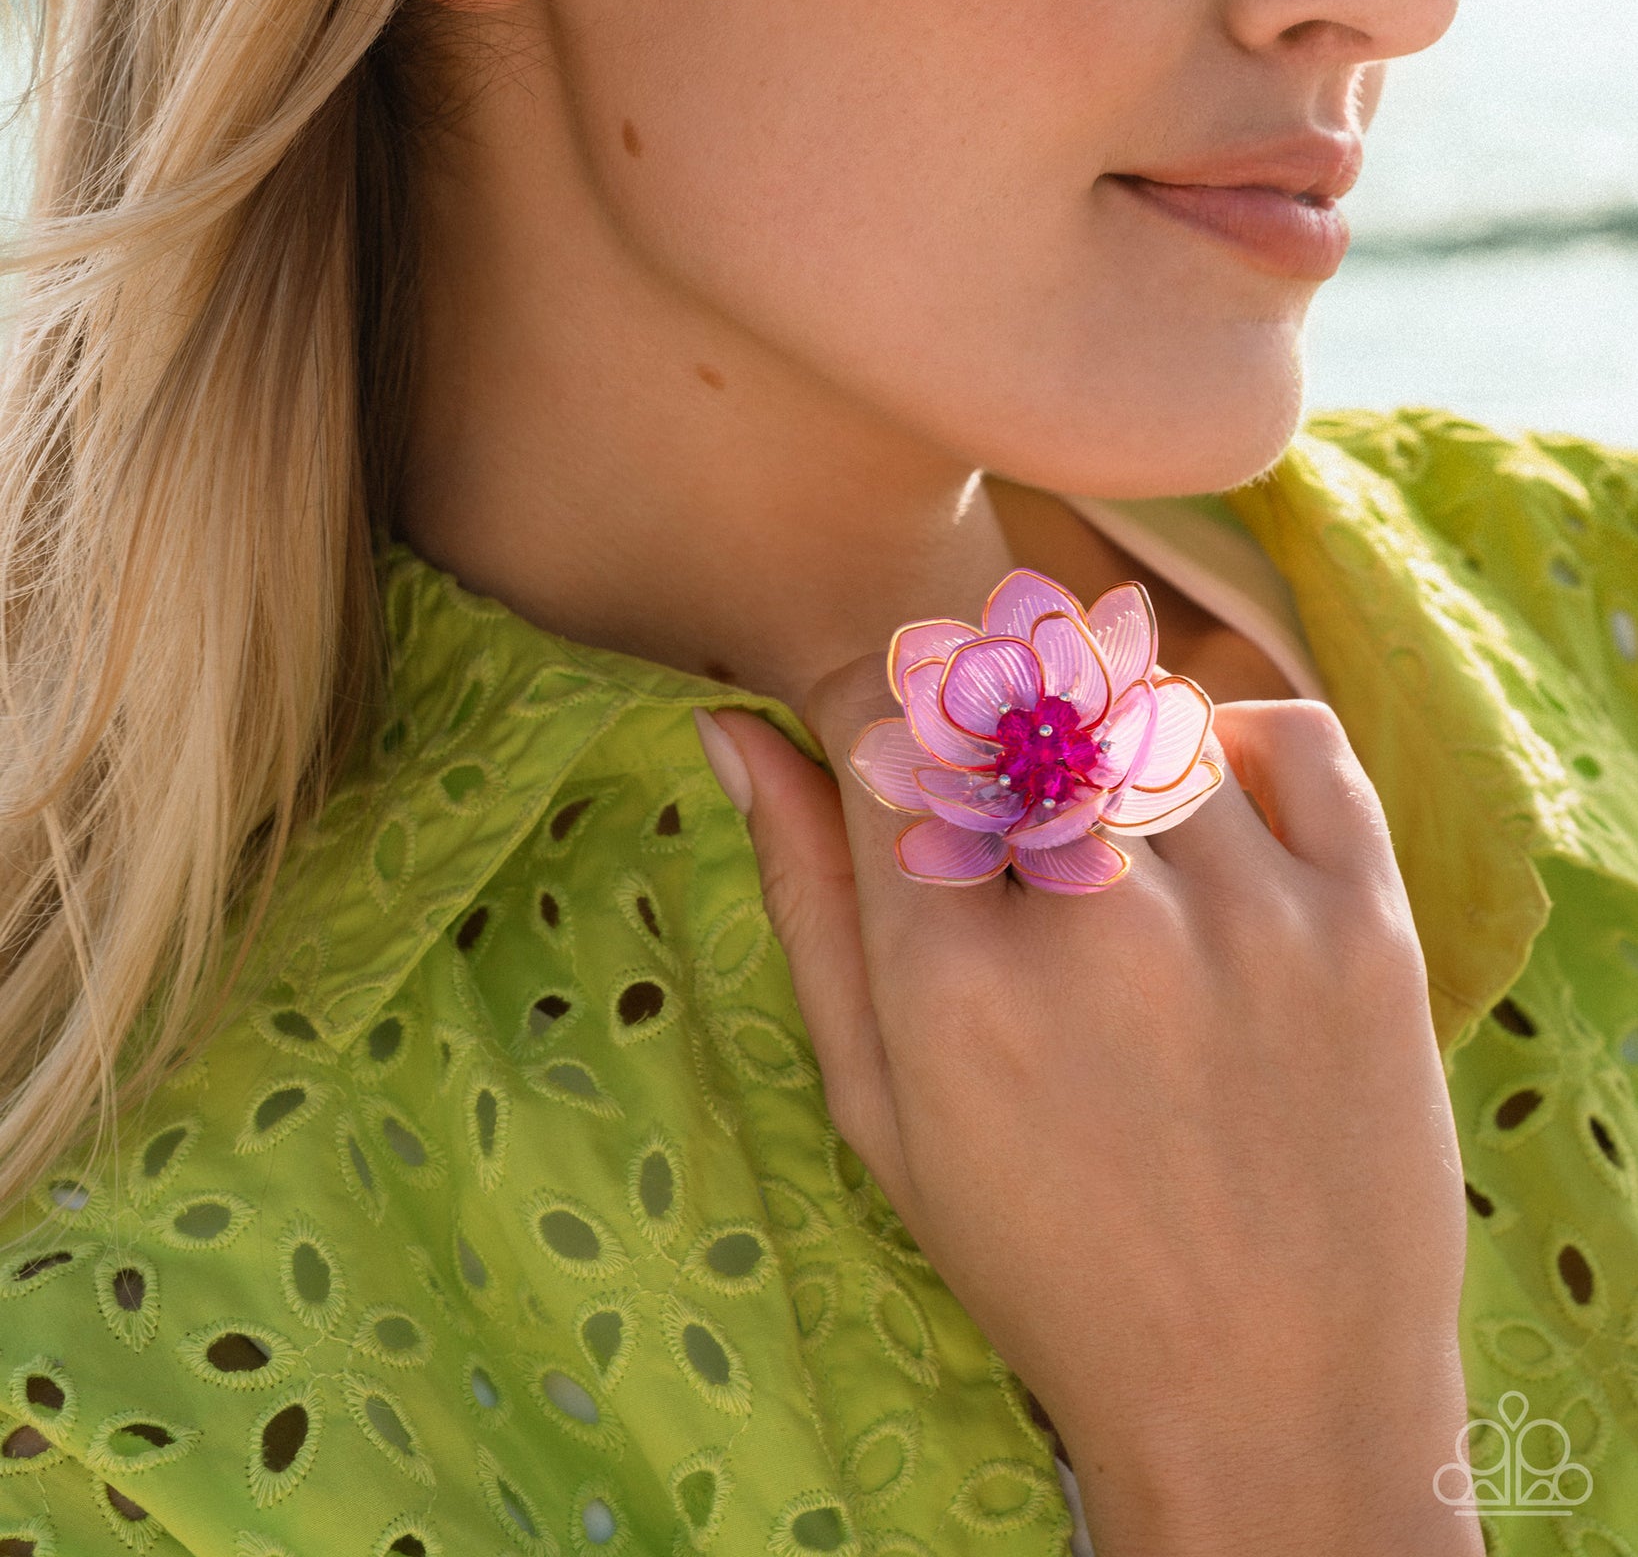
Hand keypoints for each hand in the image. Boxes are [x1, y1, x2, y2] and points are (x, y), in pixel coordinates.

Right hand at [696, 669, 1481, 1556]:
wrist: (1271, 1402)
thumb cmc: (1045, 1262)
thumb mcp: (880, 1107)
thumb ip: (806, 902)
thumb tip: (733, 729)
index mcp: (951, 979)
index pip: (889, 720)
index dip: (883, 714)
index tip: (906, 757)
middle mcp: (1097, 926)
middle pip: (1019, 706)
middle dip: (996, 741)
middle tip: (1014, 827)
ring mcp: (1250, 919)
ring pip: (1151, 718)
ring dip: (1113, 758)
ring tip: (1116, 860)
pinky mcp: (1367, 926)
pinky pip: (1296, 738)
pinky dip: (1245, 744)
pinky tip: (1215, 825)